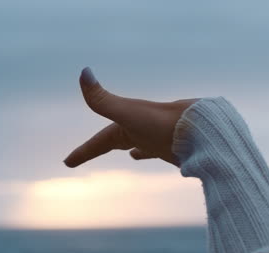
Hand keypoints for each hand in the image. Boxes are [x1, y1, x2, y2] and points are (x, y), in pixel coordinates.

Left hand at [64, 67, 197, 166]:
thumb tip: (83, 73)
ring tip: (132, 154)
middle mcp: (141, 140)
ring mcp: (159, 140)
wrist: (202, 136)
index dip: (81, 153)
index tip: (66, 163)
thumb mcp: (127, 111)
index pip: (97, 145)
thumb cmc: (161, 127)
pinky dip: (161, 141)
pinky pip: (165, 140)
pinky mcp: (177, 136)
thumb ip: (102, 98)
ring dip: (136, 149)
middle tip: (93, 150)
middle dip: (102, 147)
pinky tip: (168, 142)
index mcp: (125, 136)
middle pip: (116, 144)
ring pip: (142, 145)